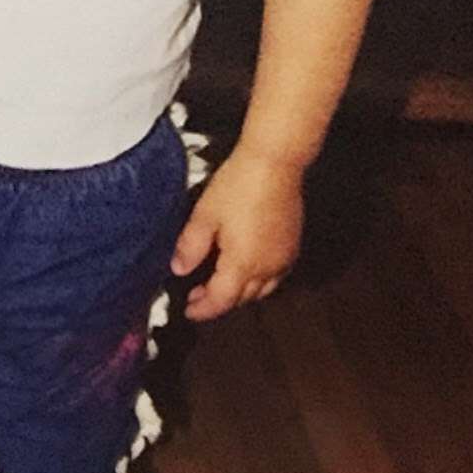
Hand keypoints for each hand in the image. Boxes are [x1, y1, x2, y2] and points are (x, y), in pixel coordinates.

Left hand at [170, 154, 303, 320]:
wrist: (275, 162)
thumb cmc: (238, 185)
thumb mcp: (205, 215)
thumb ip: (191, 247)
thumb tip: (179, 270)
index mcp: (243, 265)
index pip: (221, 301)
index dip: (202, 309)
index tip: (187, 310)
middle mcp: (268, 268)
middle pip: (242, 298)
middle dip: (219, 301)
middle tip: (198, 295)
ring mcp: (284, 258)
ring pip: (262, 290)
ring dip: (240, 293)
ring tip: (220, 283)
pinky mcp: (293, 245)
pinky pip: (276, 276)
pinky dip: (259, 281)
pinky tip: (247, 267)